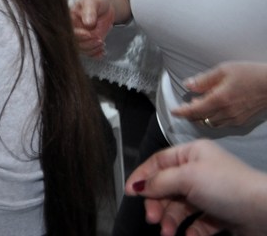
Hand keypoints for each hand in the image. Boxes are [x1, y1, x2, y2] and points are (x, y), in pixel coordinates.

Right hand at [70, 0, 129, 57]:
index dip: (78, 35)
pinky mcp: (90, 41)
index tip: (88, 33)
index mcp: (70, 19)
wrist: (105, 5)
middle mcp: (74, 30)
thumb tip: (87, 22)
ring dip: (92, 49)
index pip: (69, 30)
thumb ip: (89, 11)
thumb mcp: (92, 2)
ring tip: (102, 43)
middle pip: (75, 43)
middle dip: (87, 43)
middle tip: (99, 39)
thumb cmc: (96, 0)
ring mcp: (82, 37)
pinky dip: (96, 54)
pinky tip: (102, 52)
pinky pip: (90, 52)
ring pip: (83, 49)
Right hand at [127, 140, 266, 235]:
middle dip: (157, 204)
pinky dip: (190, 231)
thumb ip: (159, 181)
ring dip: (170, 220)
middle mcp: (200, 171)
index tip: (129, 193)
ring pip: (180, 207)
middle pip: (167, 187)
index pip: (158, 161)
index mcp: (192, 154)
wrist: (264, 212)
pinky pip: (197, 223)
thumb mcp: (187, 177)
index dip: (142, 176)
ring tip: (167, 233)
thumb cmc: (224, 186)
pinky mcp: (219, 215)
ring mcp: (210, 194)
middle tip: (152, 219)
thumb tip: (137, 186)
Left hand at [171, 61, 266, 128]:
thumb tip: (188, 84)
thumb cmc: (249, 74)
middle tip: (186, 106)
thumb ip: (204, 79)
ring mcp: (235, 118)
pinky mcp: (242, 121)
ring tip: (199, 106)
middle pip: (201, 119)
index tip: (173, 111)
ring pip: (211, 123)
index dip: (181, 111)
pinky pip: (223, 124)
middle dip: (190, 114)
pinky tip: (214, 110)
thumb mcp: (223, 70)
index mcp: (219, 99)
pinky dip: (214, 120)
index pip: (194, 110)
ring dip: (202, 118)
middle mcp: (226, 112)